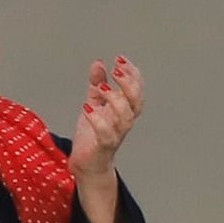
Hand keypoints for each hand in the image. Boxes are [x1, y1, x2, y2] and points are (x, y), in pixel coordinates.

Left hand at [70, 55, 143, 182]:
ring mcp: (116, 134)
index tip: (120, 59)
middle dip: (128, 84)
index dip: (132, 74)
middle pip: (136, 102)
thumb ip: (98, 84)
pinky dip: (98, 120)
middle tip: (116, 70)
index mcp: (125, 109)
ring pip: (125, 117)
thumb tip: (99, 63)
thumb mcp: (94, 103)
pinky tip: (87, 108)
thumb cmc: (93, 134)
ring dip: (115, 100)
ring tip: (101, 88)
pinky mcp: (104, 146)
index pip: (137, 89)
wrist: (86, 163)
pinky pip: (106, 134)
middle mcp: (125, 121)